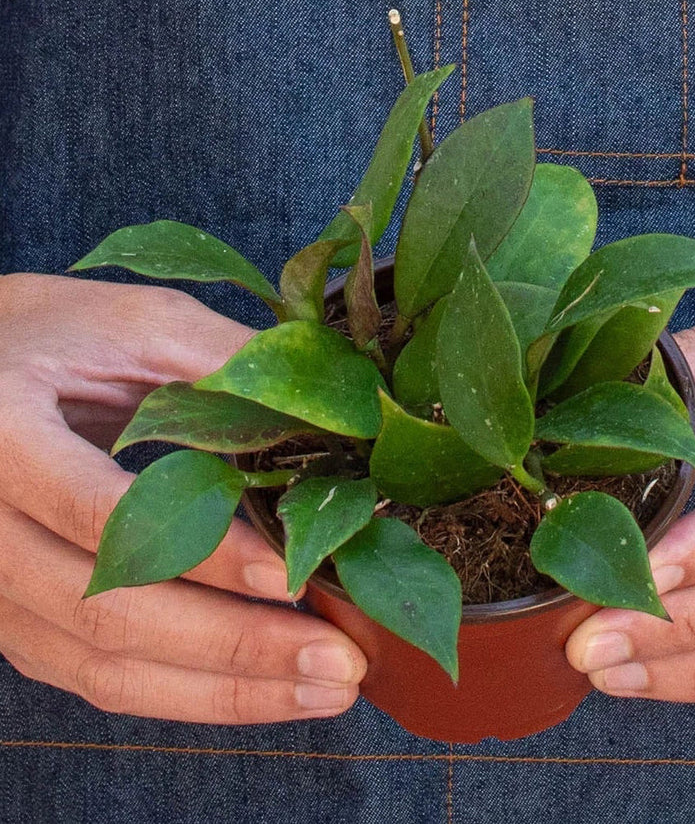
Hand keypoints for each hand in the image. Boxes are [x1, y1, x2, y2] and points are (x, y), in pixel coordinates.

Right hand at [0, 273, 365, 722]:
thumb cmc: (60, 334)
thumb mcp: (141, 323)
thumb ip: (227, 366)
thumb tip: (339, 422)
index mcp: (0, 438)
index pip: (102, 515)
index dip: (203, 553)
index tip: (292, 575)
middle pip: (106, 614)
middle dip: (234, 648)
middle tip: (339, 662)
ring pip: (104, 668)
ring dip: (224, 691)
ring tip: (325, 689)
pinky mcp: (20, 619)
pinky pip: (100, 676)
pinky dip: (189, 692)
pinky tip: (265, 687)